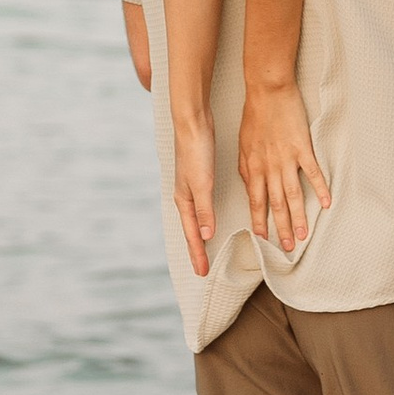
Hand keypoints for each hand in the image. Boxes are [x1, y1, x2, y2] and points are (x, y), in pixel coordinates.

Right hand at [172, 113, 216, 278]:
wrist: (193, 122)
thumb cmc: (196, 151)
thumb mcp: (202, 183)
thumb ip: (204, 209)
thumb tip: (206, 236)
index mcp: (184, 200)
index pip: (192, 235)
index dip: (197, 254)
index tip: (202, 273)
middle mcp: (185, 196)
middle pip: (191, 230)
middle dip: (196, 250)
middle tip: (201, 269)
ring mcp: (191, 186)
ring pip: (196, 219)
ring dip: (199, 236)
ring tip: (203, 250)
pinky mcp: (198, 176)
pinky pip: (201, 206)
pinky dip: (204, 219)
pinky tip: (208, 219)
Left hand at [237, 81, 331, 255]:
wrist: (267, 91)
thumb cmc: (254, 116)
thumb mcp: (243, 145)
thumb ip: (247, 168)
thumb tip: (250, 186)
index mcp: (252, 167)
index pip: (255, 201)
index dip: (259, 221)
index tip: (263, 239)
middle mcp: (269, 168)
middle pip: (276, 204)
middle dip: (280, 228)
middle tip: (287, 247)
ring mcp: (286, 159)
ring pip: (293, 194)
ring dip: (298, 217)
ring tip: (303, 235)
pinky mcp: (302, 148)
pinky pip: (312, 173)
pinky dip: (320, 189)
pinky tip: (326, 203)